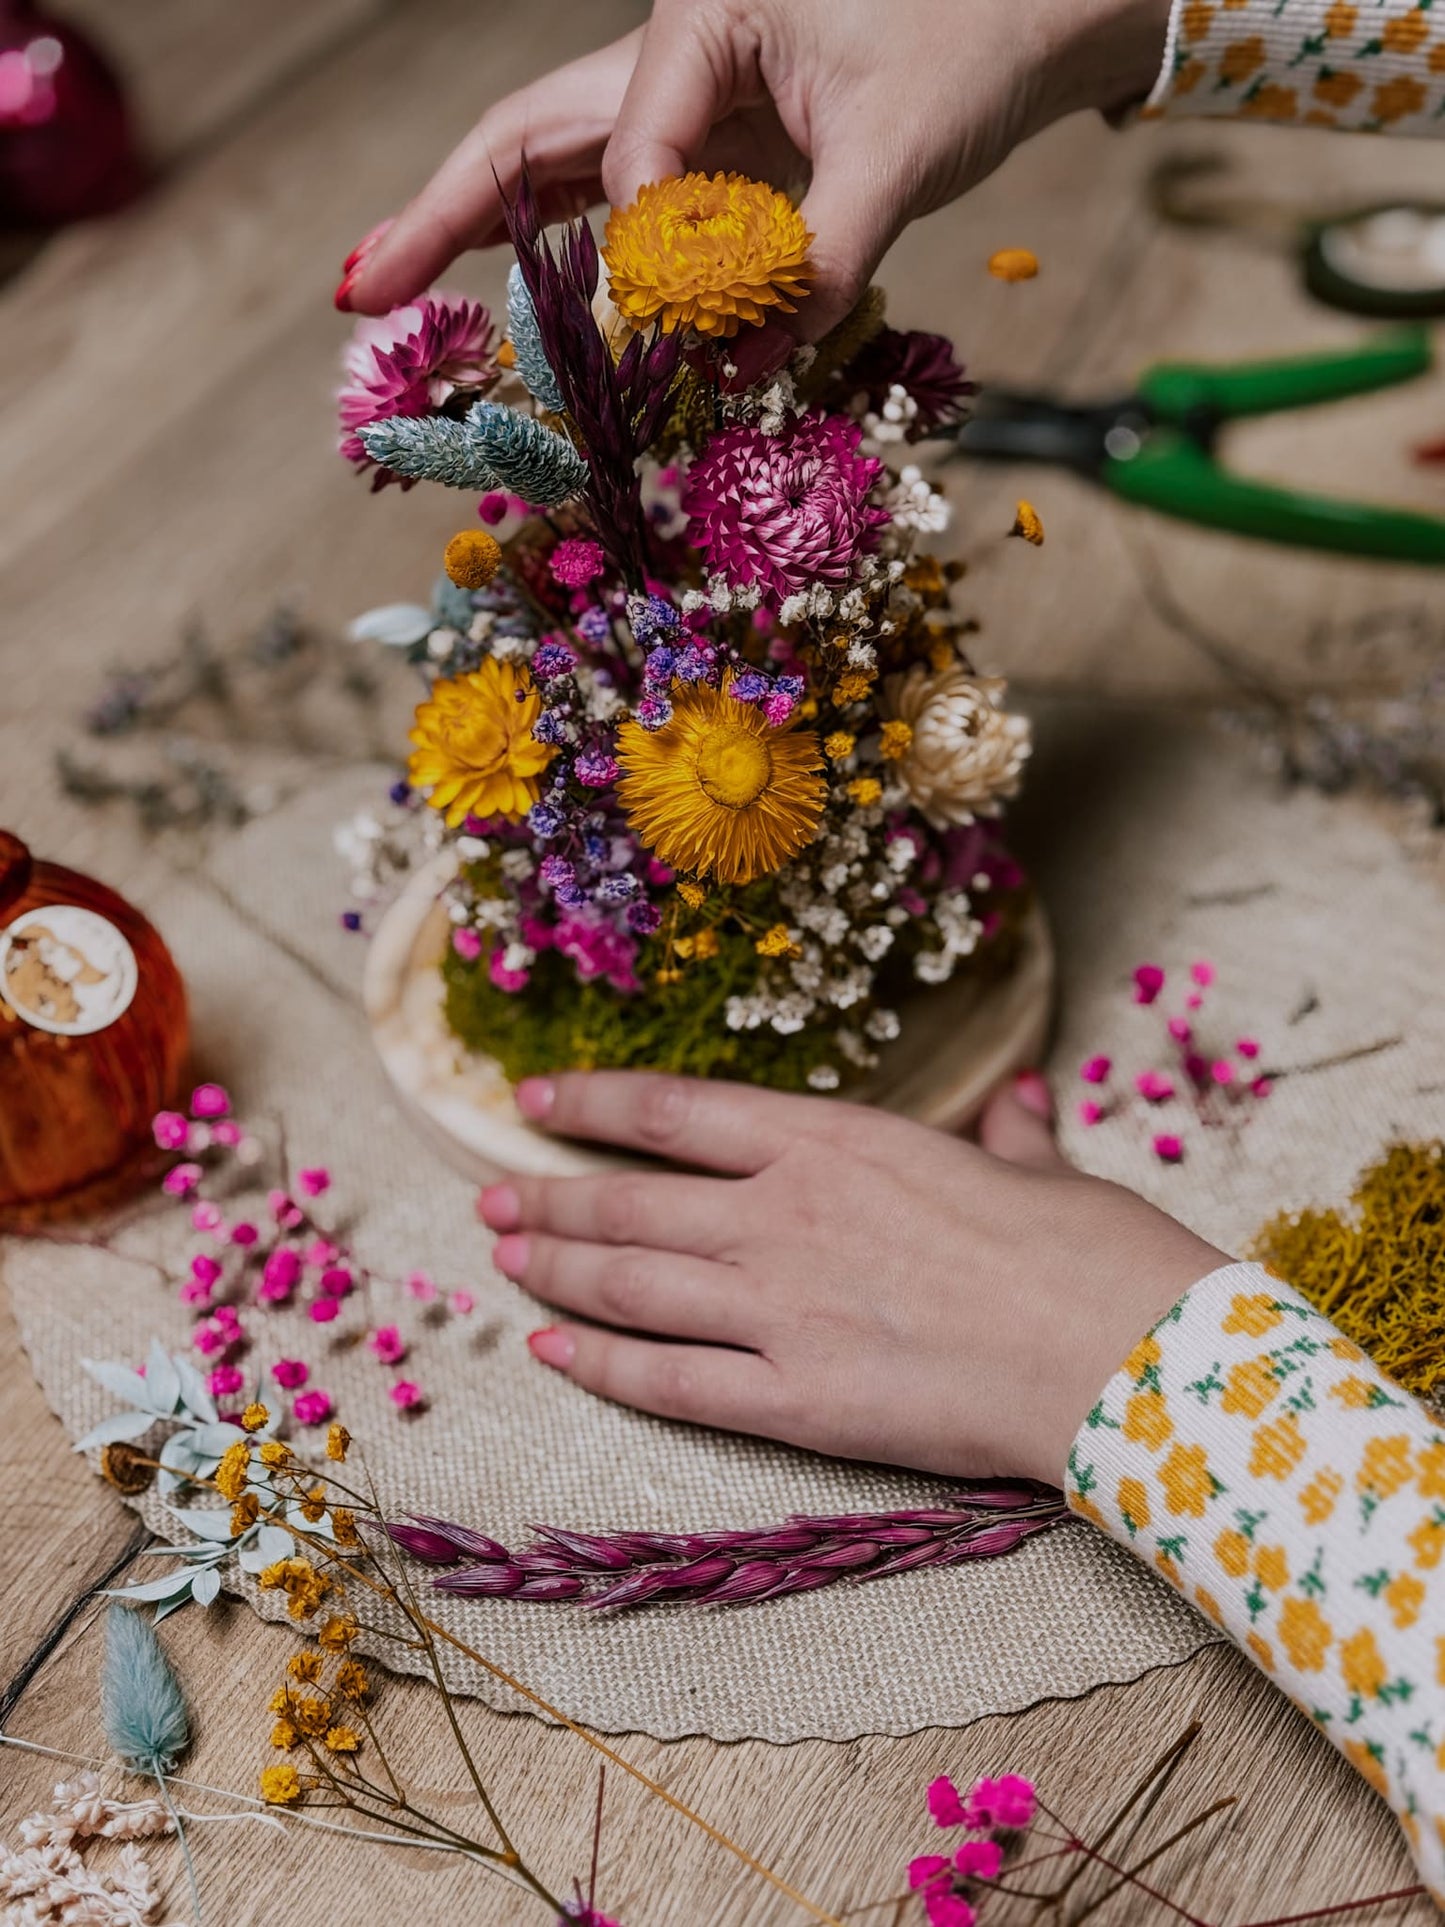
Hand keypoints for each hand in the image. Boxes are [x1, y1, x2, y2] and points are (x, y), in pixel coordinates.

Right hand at [341, 0, 1172, 330]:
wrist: (1043, 6)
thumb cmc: (978, 40)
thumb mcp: (899, 157)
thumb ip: (816, 267)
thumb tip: (738, 373)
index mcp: (700, 16)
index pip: (627, 153)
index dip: (632, 256)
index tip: (644, 337)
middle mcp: (672, 51)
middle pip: (529, 136)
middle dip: (441, 215)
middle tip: (358, 292)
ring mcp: (688, 98)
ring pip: (558, 163)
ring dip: (480, 231)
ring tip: (394, 289)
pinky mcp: (718, 144)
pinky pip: (621, 196)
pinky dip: (570, 247)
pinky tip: (513, 288)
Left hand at [477, 1071, 1225, 1486]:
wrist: (1119, 1351)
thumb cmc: (1088, 1251)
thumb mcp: (1039, 1170)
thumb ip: (1008, 1134)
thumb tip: (1020, 1099)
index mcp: (837, 1142)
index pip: (678, 1113)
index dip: (594, 1107)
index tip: (537, 1106)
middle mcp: (784, 1215)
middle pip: (630, 1203)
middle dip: (549, 1200)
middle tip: (491, 1202)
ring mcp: (780, 1307)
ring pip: (629, 1283)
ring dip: (554, 1270)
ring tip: (504, 1262)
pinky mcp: (793, 1399)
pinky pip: (668, 1381)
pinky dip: (600, 1364)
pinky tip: (551, 1350)